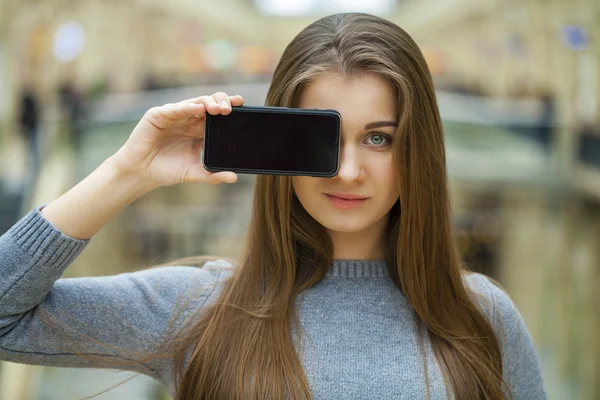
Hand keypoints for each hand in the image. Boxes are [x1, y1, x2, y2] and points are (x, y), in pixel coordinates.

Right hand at [110, 92, 242, 188]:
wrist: (141, 173)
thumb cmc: (167, 170)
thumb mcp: (194, 173)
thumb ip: (213, 175)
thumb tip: (234, 177)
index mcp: (199, 130)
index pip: (217, 115)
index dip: (229, 108)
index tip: (243, 106)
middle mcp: (188, 119)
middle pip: (208, 105)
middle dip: (221, 103)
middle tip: (230, 110)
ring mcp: (173, 115)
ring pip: (194, 103)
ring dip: (207, 103)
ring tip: (218, 108)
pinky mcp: (158, 115)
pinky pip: (174, 109)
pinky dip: (185, 107)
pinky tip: (196, 108)